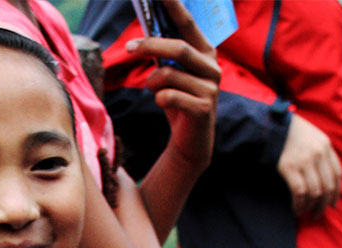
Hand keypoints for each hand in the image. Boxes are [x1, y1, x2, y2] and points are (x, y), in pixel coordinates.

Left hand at [125, 0, 220, 172]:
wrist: (191, 140)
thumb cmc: (178, 100)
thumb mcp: (171, 74)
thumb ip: (163, 56)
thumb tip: (140, 38)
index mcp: (205, 52)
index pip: (188, 24)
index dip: (175, 7)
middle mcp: (212, 67)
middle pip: (178, 48)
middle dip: (150, 46)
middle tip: (129, 48)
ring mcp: (210, 88)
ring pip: (169, 75)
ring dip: (152, 82)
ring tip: (153, 89)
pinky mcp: (203, 108)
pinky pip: (169, 97)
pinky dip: (159, 99)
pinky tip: (164, 104)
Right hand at [277, 113, 341, 217]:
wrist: (269, 125)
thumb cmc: (289, 132)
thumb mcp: (311, 137)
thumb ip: (320, 153)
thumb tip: (324, 178)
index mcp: (326, 146)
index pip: (337, 174)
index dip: (336, 192)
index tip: (332, 204)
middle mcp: (318, 154)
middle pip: (328, 186)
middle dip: (324, 204)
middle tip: (317, 214)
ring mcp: (304, 161)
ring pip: (315, 191)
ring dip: (311, 206)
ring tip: (305, 213)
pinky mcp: (289, 167)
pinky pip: (300, 191)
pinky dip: (299, 203)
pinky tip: (296, 209)